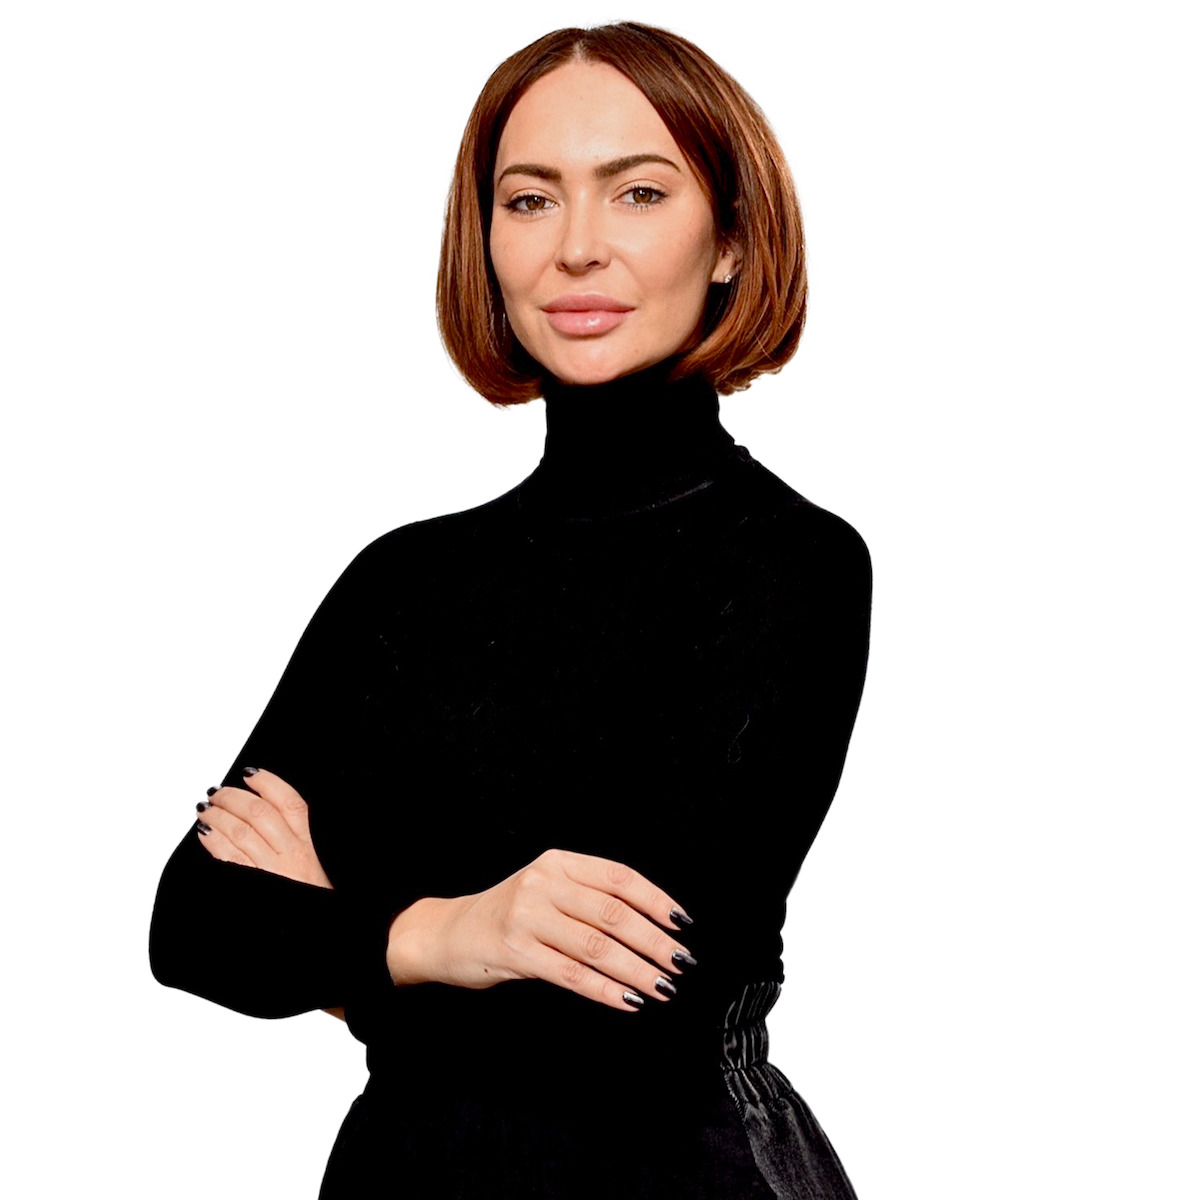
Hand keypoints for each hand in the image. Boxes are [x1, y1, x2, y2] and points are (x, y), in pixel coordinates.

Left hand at [197, 767, 332, 889]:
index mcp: (311, 843)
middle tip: (217, 791)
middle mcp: (292, 853)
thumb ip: (299, 838)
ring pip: (240, 831)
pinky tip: (205, 832)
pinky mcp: (254, 888)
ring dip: (218, 815)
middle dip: (233, 797)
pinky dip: (214, 840)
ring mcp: (272, 871)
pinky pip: (229, 857)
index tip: (250, 774)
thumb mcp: (320, 862)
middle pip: (259, 812)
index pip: (289, 802)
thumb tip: (270, 811)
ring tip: (205, 808)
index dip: (267, 783)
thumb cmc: (316, 898)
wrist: (320, 936)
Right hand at [386, 848, 695, 1012]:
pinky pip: (572, 974)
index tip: (682, 924)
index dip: (655, 901)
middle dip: (654, 942)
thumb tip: (653, 925)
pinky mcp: (516, 951)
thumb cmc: (510, 915)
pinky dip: (606, 990)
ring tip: (663, 987)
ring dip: (637, 971)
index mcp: (559, 863)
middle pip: (614, 914)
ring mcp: (528, 916)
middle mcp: (544, 883)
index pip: (619, 878)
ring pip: (597, 947)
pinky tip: (629, 1001)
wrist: (448, 933)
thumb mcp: (547, 890)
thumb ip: (588, 897)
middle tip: (681, 963)